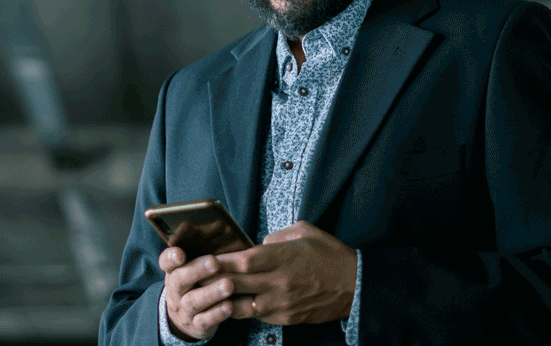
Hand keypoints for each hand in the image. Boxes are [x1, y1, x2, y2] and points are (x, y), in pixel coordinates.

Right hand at [159, 246, 235, 340]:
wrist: (185, 317)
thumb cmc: (196, 283)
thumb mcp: (194, 268)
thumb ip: (205, 251)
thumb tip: (224, 228)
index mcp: (174, 271)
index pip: (166, 262)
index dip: (171, 257)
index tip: (180, 252)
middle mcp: (175, 290)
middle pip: (180, 280)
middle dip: (197, 270)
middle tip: (214, 262)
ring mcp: (184, 309)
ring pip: (193, 301)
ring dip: (211, 293)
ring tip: (228, 285)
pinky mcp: (196, 325)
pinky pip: (205, 320)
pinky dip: (217, 313)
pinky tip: (229, 306)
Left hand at [216, 221, 356, 325]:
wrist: (355, 286)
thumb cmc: (330, 255)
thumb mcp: (305, 231)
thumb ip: (278, 236)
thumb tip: (260, 243)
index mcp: (281, 258)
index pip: (241, 262)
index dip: (219, 263)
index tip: (203, 260)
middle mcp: (278, 283)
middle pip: (235, 285)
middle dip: (213, 282)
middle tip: (195, 278)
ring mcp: (281, 303)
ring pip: (241, 307)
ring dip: (224, 300)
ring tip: (209, 294)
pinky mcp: (286, 318)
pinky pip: (257, 316)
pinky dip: (243, 309)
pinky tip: (234, 303)